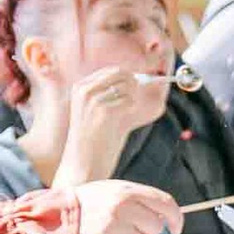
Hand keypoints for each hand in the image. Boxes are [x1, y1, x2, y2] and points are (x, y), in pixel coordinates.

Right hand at [55, 62, 156, 186]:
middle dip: (136, 86)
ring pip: (128, 86)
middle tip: (134, 103)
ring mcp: (91, 99)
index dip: (132, 77)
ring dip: (133, 102)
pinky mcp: (102, 111)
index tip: (141, 87)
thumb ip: (123, 96)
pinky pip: (129, 101)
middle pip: (122, 73)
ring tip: (122, 119)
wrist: (84, 163)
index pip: (114, 69)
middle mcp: (83, 89)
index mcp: (81, 87)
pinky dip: (132, 111)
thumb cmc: (98, 140)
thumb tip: (150, 82)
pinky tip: (121, 124)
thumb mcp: (106, 113)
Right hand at [67, 178, 178, 233]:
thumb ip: (136, 199)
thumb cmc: (84, 205)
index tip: (175, 229)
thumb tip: (164, 216)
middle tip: (127, 233)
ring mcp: (112, 225)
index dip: (175, 218)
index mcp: (126, 190)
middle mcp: (122, 206)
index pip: (165, 203)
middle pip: (155, 228)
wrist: (51, 216)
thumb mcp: (109, 191)